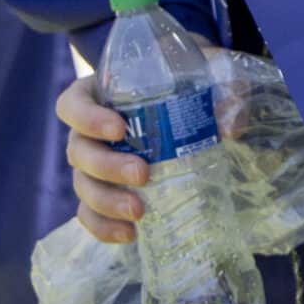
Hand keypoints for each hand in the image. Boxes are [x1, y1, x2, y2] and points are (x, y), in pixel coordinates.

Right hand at [55, 41, 245, 244]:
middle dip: (106, 167)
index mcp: (97, 93)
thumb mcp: (204, 69)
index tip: (120, 129)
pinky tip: (130, 234)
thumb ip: (221, 86)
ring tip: (139, 212)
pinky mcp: (104, 190)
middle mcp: (86, 130)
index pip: (72, 106)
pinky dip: (104, 227)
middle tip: (142, 174)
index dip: (88, 119)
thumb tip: (231, 126)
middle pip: (78, 152)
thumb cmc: (186, 76)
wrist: (188, 96)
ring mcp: (92, 163)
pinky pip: (90, 213)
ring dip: (106, 202)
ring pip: (83, 185)